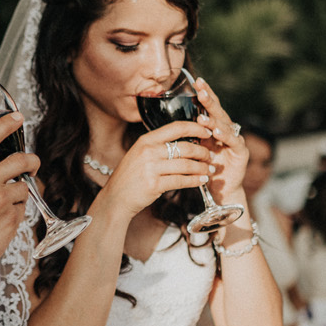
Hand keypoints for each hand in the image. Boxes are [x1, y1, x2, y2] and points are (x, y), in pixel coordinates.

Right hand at [0, 111, 36, 262]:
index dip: (5, 125)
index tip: (17, 117)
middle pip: (20, 160)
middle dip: (31, 161)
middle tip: (32, 165)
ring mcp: (1, 199)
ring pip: (24, 187)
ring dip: (19, 195)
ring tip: (2, 208)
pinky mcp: (12, 217)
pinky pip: (24, 209)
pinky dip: (17, 213)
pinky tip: (1, 222)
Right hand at [98, 119, 212, 219]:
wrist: (115, 198)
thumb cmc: (130, 177)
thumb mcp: (140, 154)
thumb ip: (158, 146)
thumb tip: (185, 141)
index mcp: (146, 140)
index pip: (176, 127)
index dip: (196, 128)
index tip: (208, 132)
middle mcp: (148, 151)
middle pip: (185, 147)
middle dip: (203, 152)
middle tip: (211, 156)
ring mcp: (151, 168)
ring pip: (186, 165)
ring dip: (202, 168)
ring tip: (210, 170)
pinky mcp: (155, 185)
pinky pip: (182, 181)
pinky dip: (195, 181)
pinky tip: (201, 181)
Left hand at [193, 77, 248, 203]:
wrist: (219, 190)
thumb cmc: (204, 169)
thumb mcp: (194, 148)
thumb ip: (188, 134)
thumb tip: (169, 121)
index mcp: (215, 127)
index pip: (209, 107)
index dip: (204, 94)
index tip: (196, 81)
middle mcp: (226, 130)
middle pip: (218, 111)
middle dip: (209, 100)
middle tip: (201, 89)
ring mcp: (235, 140)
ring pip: (225, 125)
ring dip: (213, 119)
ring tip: (202, 116)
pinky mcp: (242, 152)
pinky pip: (233, 141)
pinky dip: (225, 135)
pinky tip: (217, 131)